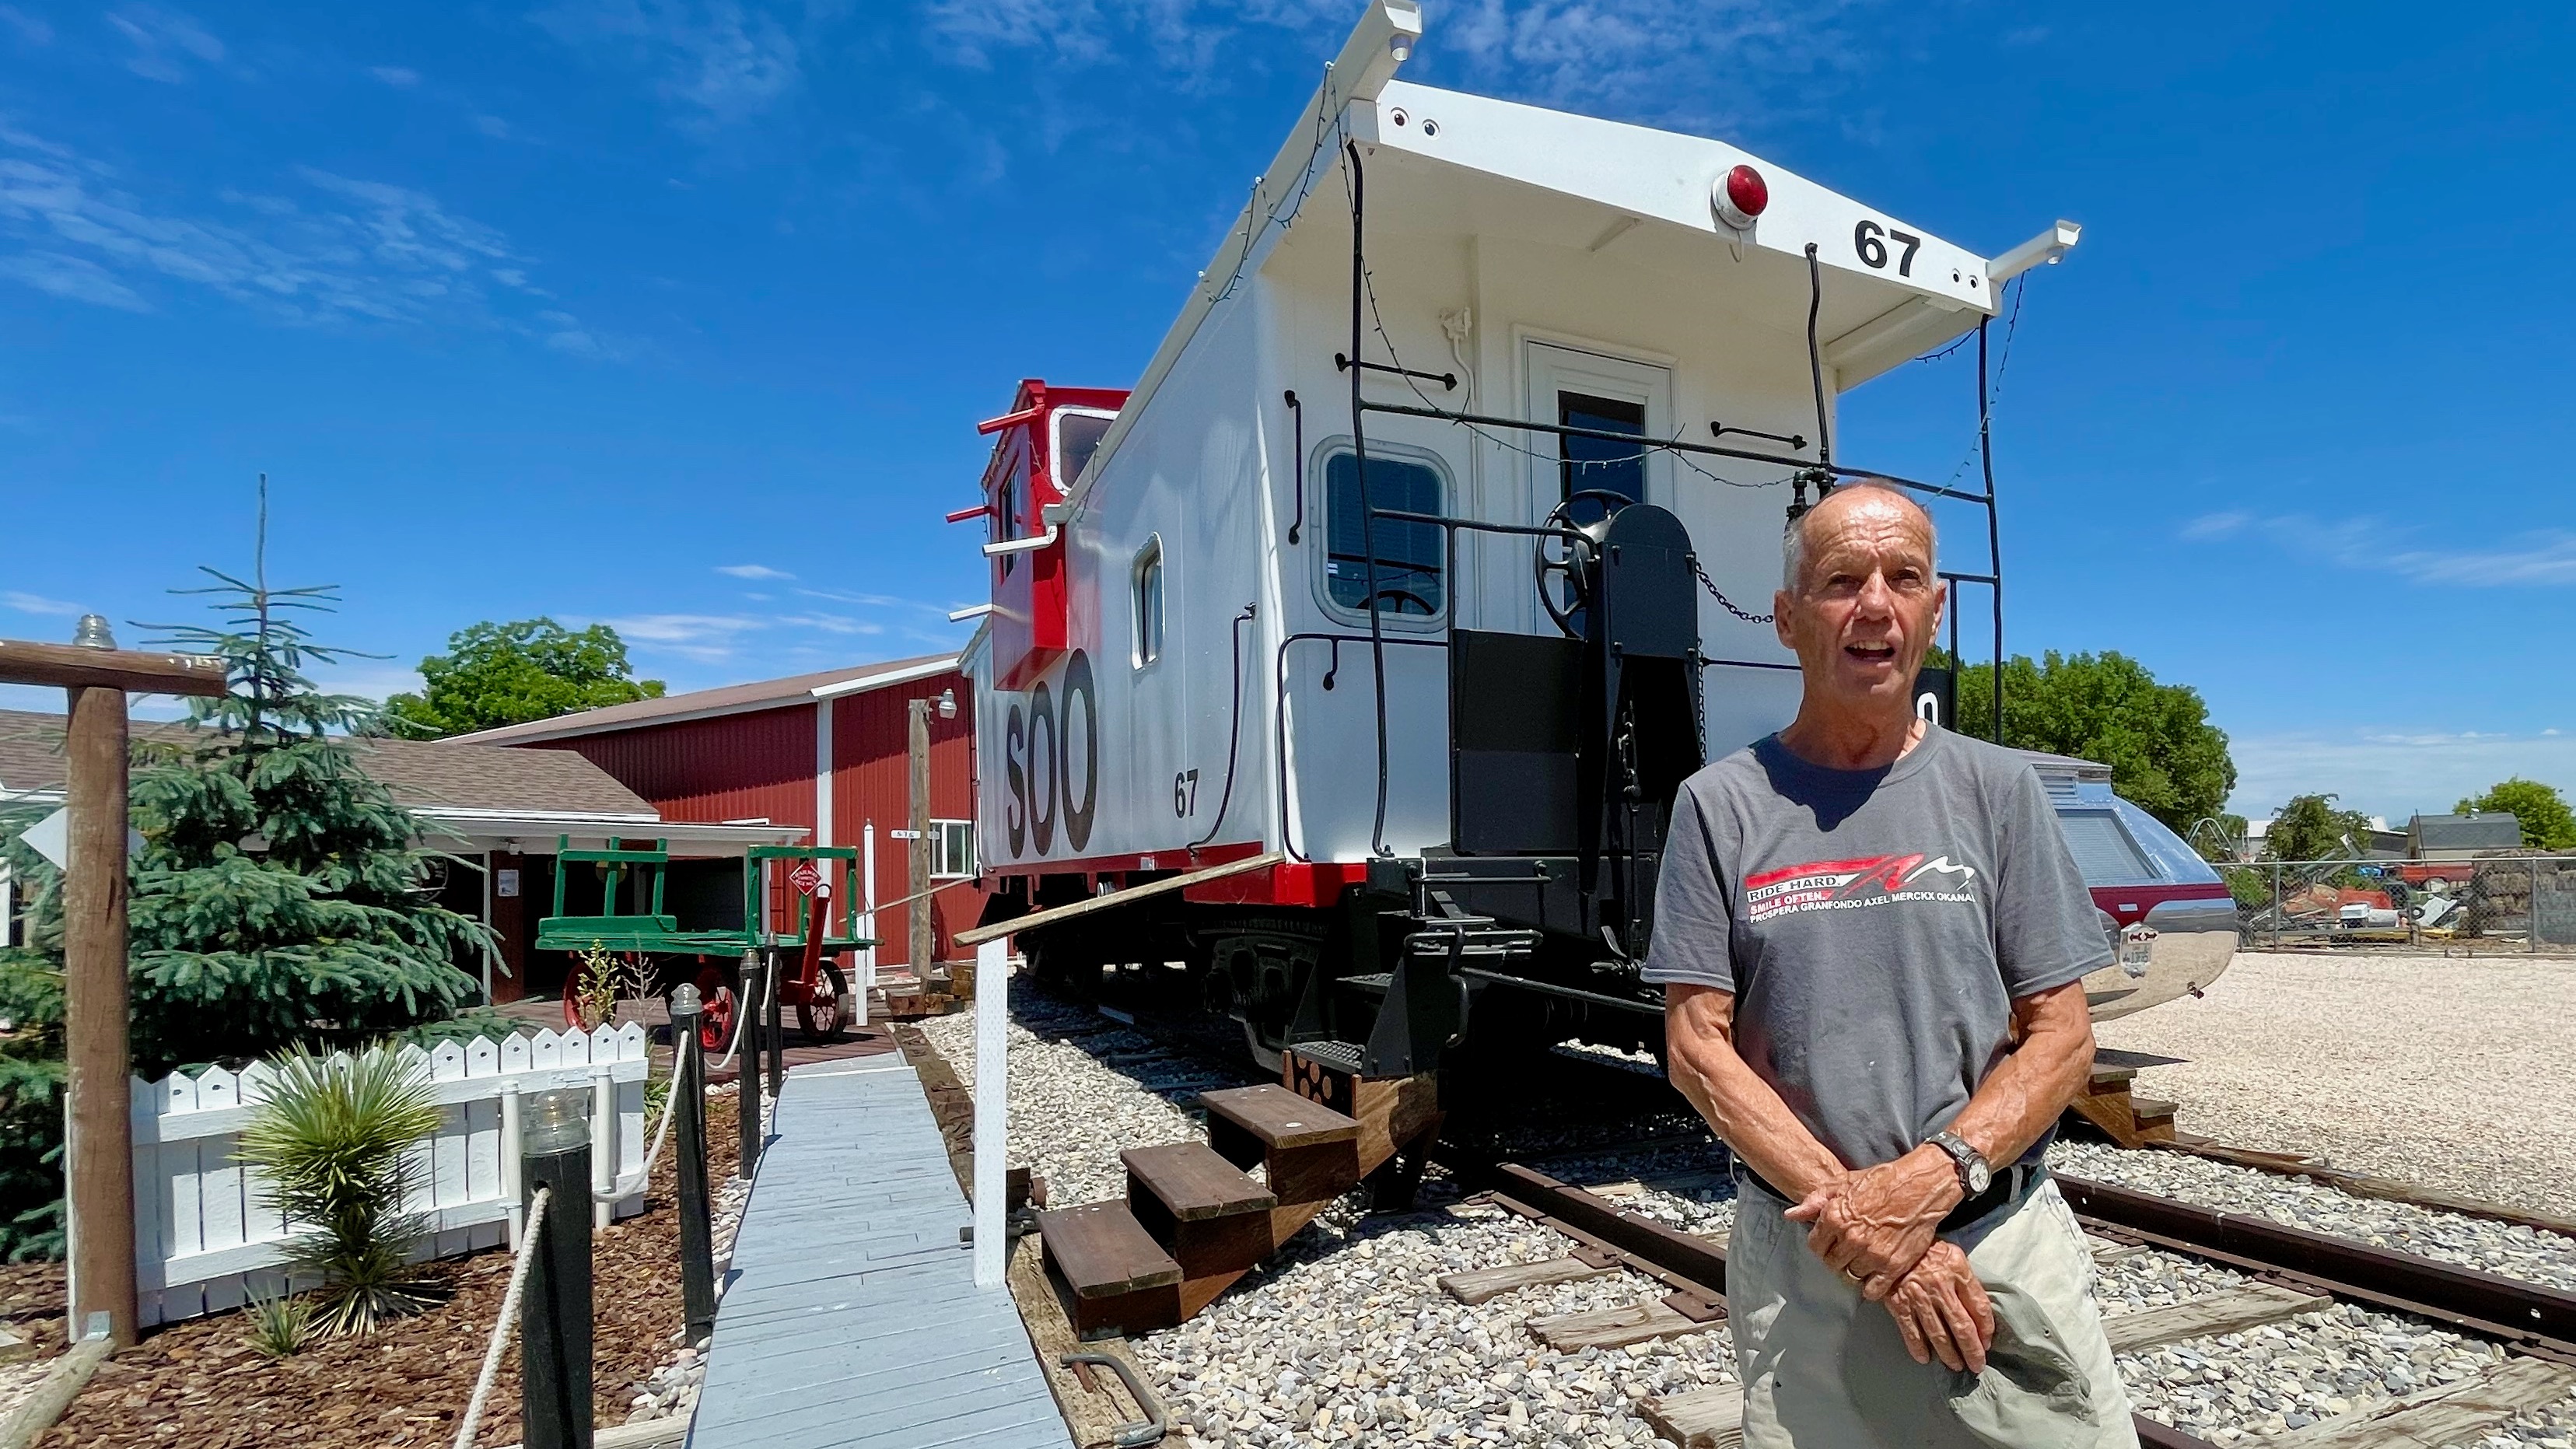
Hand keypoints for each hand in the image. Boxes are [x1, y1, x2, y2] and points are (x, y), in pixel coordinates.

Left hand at [1783, 1145, 1962, 1298]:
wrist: (1920, 1186)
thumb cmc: (1881, 1181)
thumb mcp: (1843, 1183)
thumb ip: (1815, 1201)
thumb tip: (1791, 1215)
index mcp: (1834, 1217)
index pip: (1815, 1247)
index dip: (1822, 1245)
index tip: (1832, 1242)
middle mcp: (1851, 1238)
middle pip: (1832, 1264)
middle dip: (1838, 1258)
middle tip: (1849, 1251)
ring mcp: (1872, 1254)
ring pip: (1851, 1276)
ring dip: (1856, 1270)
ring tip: (1865, 1259)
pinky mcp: (1893, 1266)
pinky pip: (1873, 1290)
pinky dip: (1873, 1286)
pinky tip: (1877, 1273)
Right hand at [1881, 1241, 1994, 1372]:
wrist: (1890, 1240)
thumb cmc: (1927, 1250)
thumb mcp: (1954, 1256)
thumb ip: (1966, 1280)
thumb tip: (1979, 1312)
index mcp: (1958, 1271)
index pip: (1979, 1307)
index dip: (1986, 1329)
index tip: (1987, 1342)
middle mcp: (1940, 1286)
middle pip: (1962, 1326)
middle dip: (1972, 1350)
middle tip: (1977, 1365)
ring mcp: (1918, 1297)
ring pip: (1938, 1334)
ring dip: (1949, 1354)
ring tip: (1956, 1365)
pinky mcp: (1898, 1303)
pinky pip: (1910, 1331)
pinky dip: (1917, 1348)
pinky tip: (1924, 1358)